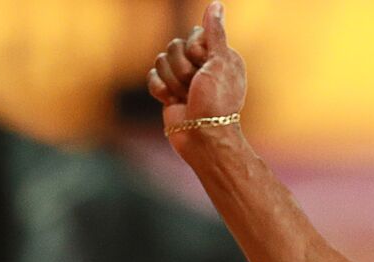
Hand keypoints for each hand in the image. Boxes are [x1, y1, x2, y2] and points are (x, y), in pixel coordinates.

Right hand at [146, 2, 245, 155]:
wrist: (203, 137)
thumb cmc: (218, 102)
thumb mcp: (220, 63)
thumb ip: (215, 33)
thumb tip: (217, 4)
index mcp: (218, 56)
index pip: (194, 35)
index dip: (195, 50)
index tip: (206, 66)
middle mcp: (201, 65)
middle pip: (174, 46)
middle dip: (182, 68)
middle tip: (195, 87)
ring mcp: (184, 79)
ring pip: (161, 61)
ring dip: (173, 82)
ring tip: (186, 98)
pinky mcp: (169, 92)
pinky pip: (152, 77)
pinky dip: (161, 90)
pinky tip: (173, 103)